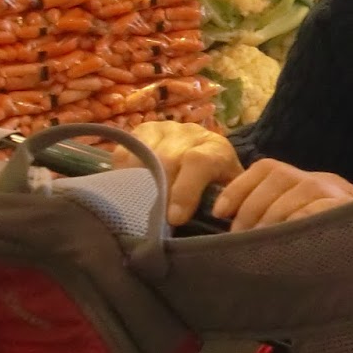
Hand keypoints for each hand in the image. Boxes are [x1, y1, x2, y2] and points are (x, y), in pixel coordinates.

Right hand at [121, 121, 242, 226]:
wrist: (208, 157)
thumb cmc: (218, 185)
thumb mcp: (229, 195)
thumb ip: (226, 205)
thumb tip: (216, 221)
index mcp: (216, 149)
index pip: (199, 162)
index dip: (185, 190)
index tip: (175, 218)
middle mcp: (190, 134)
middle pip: (168, 158)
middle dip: (158, 191)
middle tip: (152, 217)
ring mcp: (164, 130)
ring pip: (144, 154)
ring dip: (138, 183)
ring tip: (138, 206)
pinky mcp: (142, 132)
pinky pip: (125, 151)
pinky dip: (122, 173)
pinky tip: (127, 190)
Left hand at [212, 158, 352, 231]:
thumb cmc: (330, 248)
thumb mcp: (299, 230)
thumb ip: (275, 223)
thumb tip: (233, 234)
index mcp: (305, 181)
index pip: (268, 169)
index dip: (239, 188)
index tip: (219, 213)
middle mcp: (323, 180)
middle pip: (280, 176)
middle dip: (252, 207)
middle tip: (239, 238)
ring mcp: (341, 193)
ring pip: (302, 189)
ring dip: (274, 215)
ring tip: (262, 243)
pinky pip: (325, 206)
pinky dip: (304, 219)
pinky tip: (292, 240)